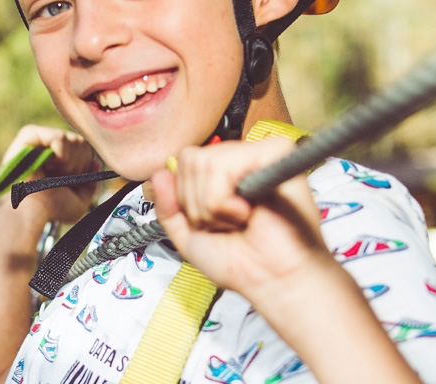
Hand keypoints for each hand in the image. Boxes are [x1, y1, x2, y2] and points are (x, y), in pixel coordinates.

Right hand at [0, 124, 99, 224]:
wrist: (30, 212)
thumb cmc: (50, 210)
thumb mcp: (78, 202)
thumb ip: (91, 184)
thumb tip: (96, 162)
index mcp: (58, 158)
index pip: (85, 149)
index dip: (84, 167)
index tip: (69, 182)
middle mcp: (48, 146)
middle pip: (81, 142)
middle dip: (77, 166)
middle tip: (59, 179)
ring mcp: (38, 139)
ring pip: (72, 139)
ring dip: (68, 163)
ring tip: (51, 174)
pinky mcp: (29, 135)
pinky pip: (59, 138)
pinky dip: (60, 156)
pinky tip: (48, 166)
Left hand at [148, 135, 331, 296]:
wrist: (272, 281)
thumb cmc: (243, 263)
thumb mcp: (189, 237)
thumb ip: (169, 207)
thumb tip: (159, 174)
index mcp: (225, 174)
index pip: (185, 161)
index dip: (188, 198)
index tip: (212, 222)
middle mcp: (241, 160)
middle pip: (191, 159)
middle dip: (199, 204)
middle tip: (227, 222)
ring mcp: (259, 155)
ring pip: (205, 163)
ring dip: (214, 205)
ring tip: (239, 219)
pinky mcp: (275, 154)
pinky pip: (224, 165)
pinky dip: (225, 200)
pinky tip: (247, 213)